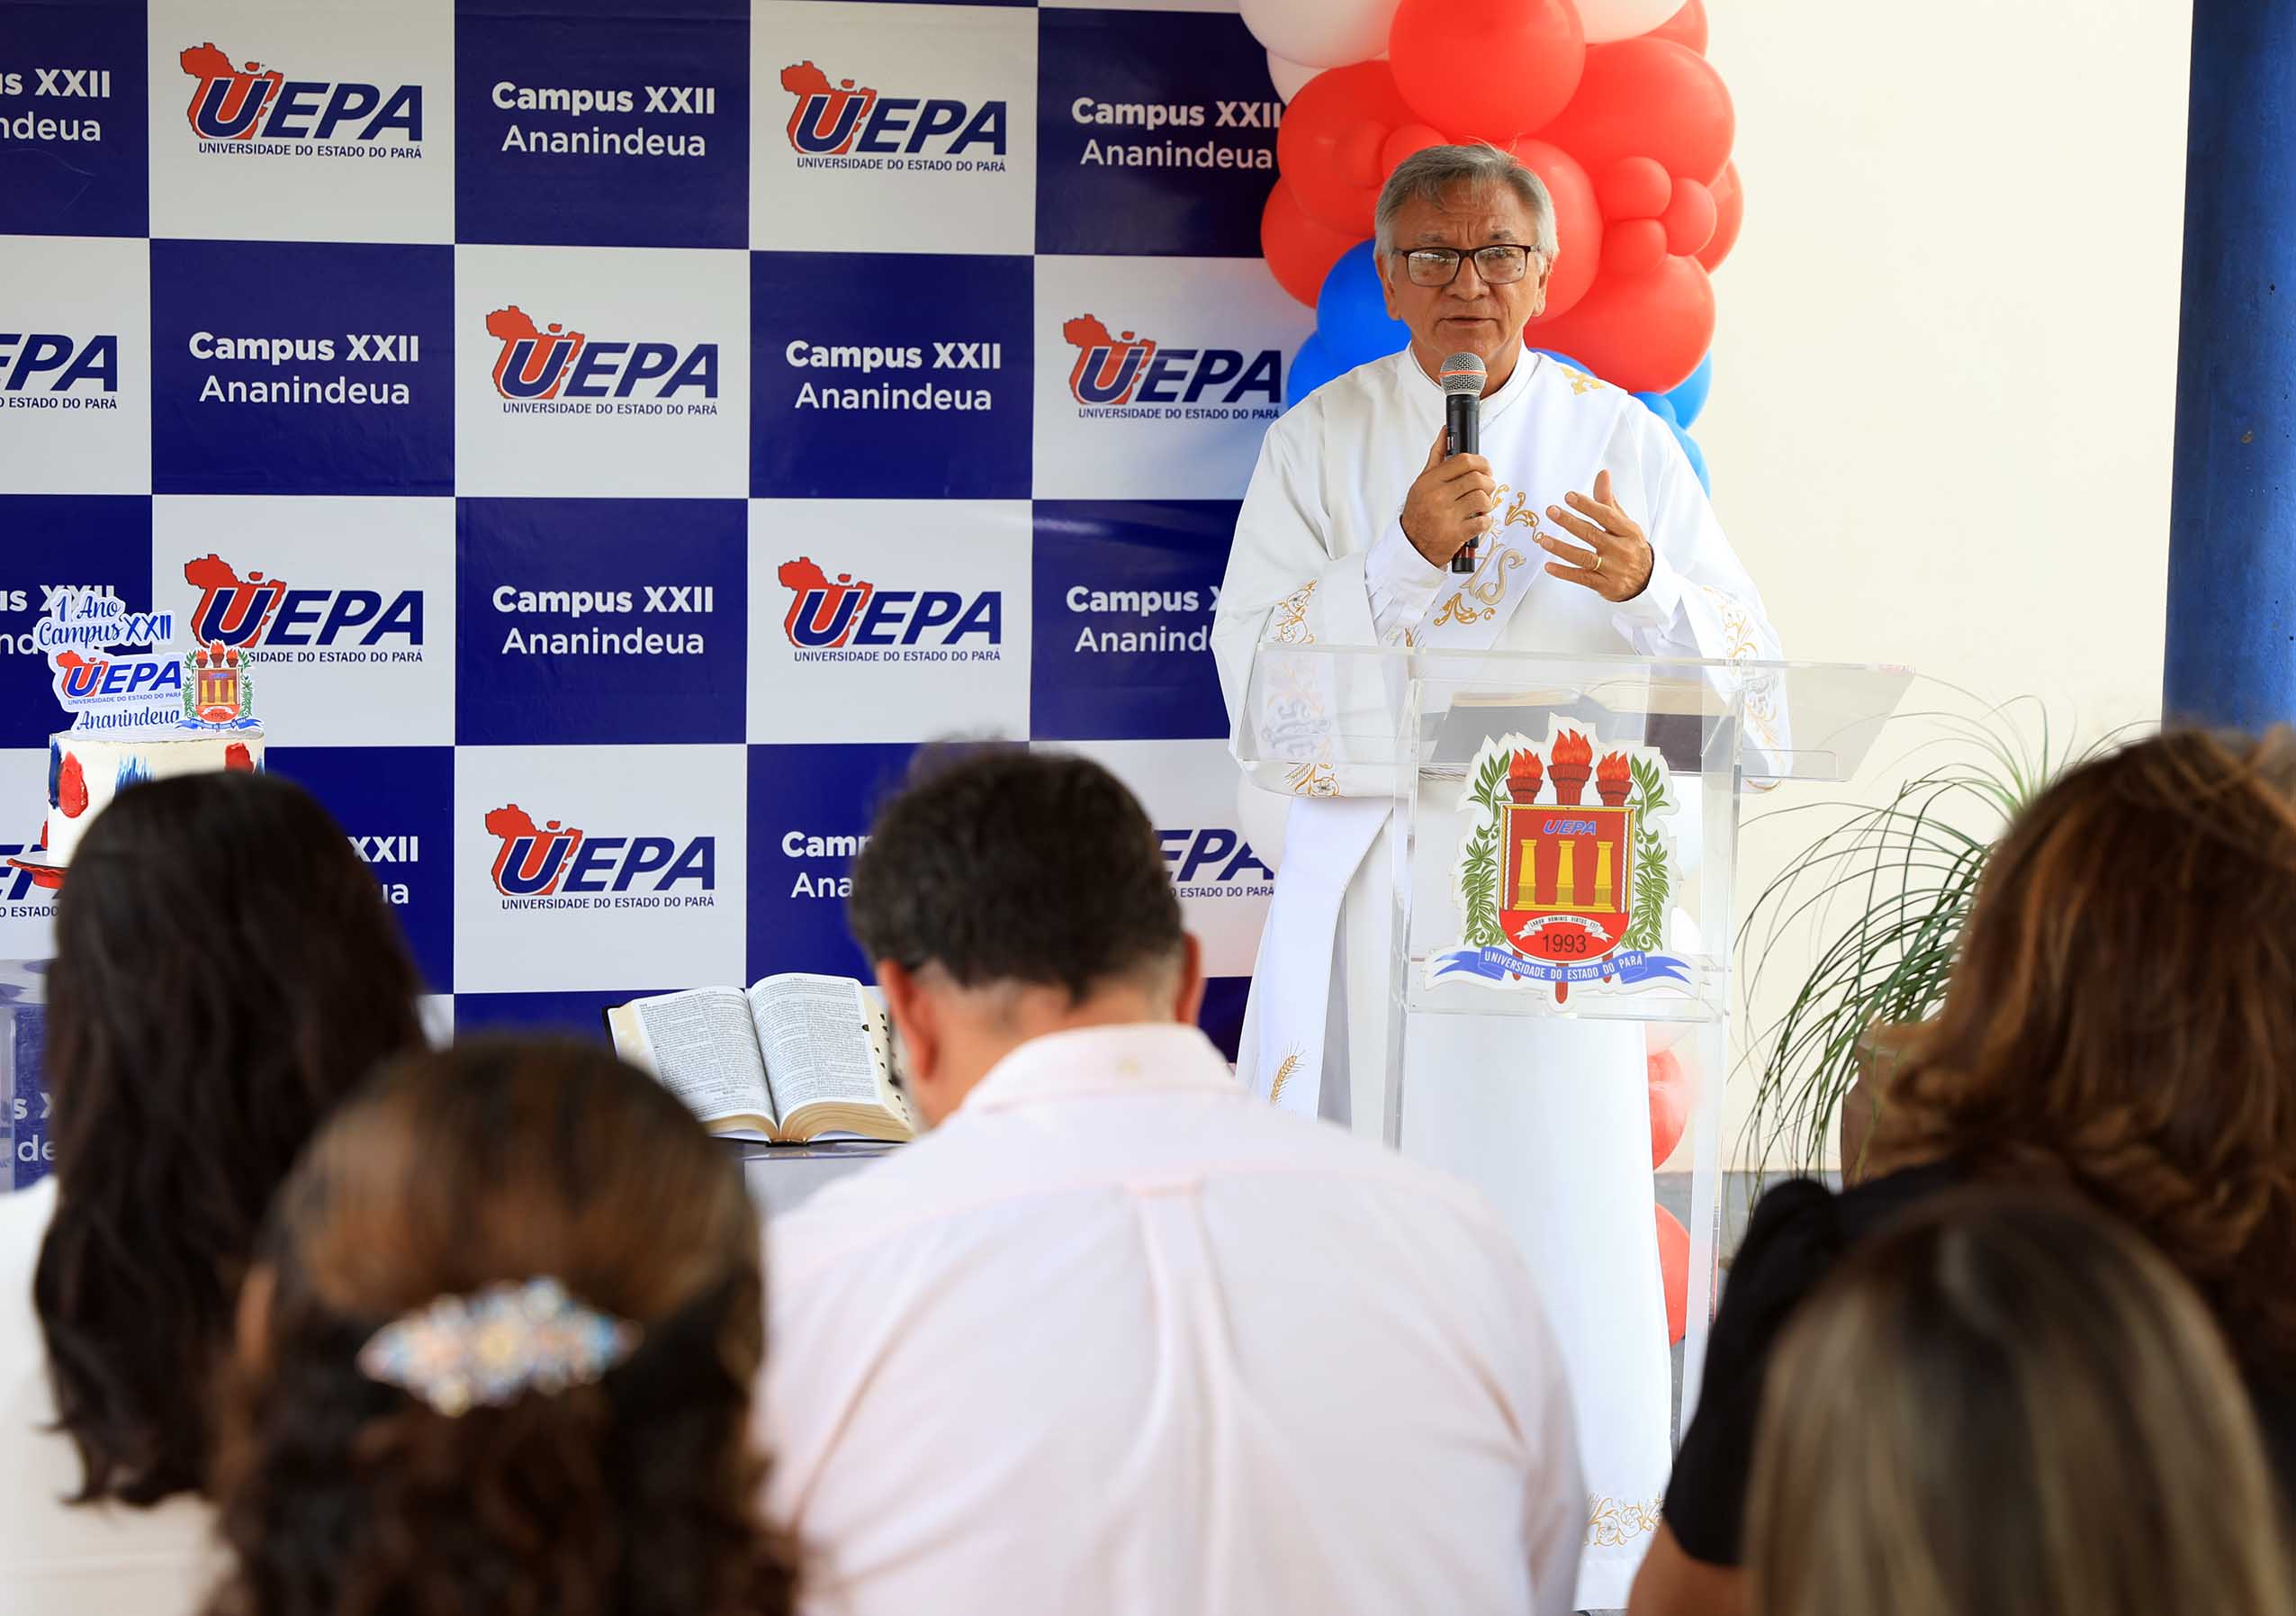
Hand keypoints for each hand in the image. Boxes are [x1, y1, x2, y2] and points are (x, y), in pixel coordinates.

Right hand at [1399, 422, 1495, 568]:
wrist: (1412, 545)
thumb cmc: (1419, 511)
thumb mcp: (1423, 481)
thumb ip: (1437, 456)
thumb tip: (1445, 432)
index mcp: (1431, 481)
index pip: (1464, 461)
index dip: (1481, 462)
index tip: (1484, 467)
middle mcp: (1438, 497)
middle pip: (1477, 479)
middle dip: (1489, 482)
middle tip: (1487, 487)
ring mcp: (1447, 516)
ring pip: (1483, 499)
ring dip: (1487, 502)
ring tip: (1481, 505)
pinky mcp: (1456, 534)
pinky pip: (1483, 522)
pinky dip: (1485, 521)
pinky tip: (1478, 520)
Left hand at [1538, 470, 1653, 601]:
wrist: (1647, 580)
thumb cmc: (1631, 547)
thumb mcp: (1624, 523)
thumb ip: (1608, 501)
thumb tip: (1602, 474)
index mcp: (1628, 531)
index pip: (1607, 516)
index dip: (1588, 506)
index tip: (1569, 496)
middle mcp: (1621, 550)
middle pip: (1592, 534)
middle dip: (1570, 522)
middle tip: (1551, 511)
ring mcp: (1613, 569)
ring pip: (1584, 558)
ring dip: (1562, 548)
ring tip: (1543, 539)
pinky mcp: (1605, 585)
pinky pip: (1581, 578)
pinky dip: (1564, 572)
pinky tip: (1548, 566)